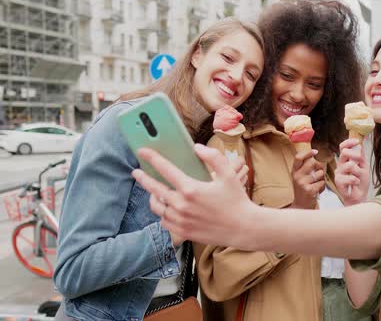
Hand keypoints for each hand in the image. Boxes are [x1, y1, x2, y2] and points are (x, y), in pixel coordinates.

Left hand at [131, 145, 254, 247]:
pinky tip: (165, 207)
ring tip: (153, 191)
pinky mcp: (182, 231)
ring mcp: (180, 220)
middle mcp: (181, 205)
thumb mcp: (229, 174)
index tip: (142, 151)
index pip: (165, 169)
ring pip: (157, 206)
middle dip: (143, 179)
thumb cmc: (236, 200)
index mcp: (191, 189)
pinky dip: (162, 213)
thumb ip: (213, 157)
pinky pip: (164, 221)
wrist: (243, 228)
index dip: (152, 158)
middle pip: (154, 188)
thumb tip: (197, 148)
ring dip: (153, 197)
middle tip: (136, 172)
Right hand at [291, 149, 324, 208]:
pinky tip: (317, 191)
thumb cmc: (303, 190)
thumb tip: (314, 155)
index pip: (298, 157)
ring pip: (320, 173)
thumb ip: (304, 167)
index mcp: (294, 171)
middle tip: (319, 173)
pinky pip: (322, 183)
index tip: (315, 152)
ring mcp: (302, 183)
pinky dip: (322, 187)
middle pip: (312, 162)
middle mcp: (296, 176)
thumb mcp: (300, 177)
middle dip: (319, 166)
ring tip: (317, 185)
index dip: (308, 152)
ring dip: (322, 179)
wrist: (301, 207)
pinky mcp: (309, 190)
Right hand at [334, 138, 369, 204]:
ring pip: (349, 165)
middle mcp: (340, 165)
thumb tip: (360, 143)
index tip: (357, 141)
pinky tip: (356, 183)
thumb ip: (361, 156)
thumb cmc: (360, 181)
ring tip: (358, 177)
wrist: (359, 196)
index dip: (348, 142)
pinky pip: (349, 177)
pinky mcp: (338, 182)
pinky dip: (356, 180)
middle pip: (344, 153)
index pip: (343, 147)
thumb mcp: (363, 166)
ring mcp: (338, 173)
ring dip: (358, 171)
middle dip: (355, 156)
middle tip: (360, 163)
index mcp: (345, 160)